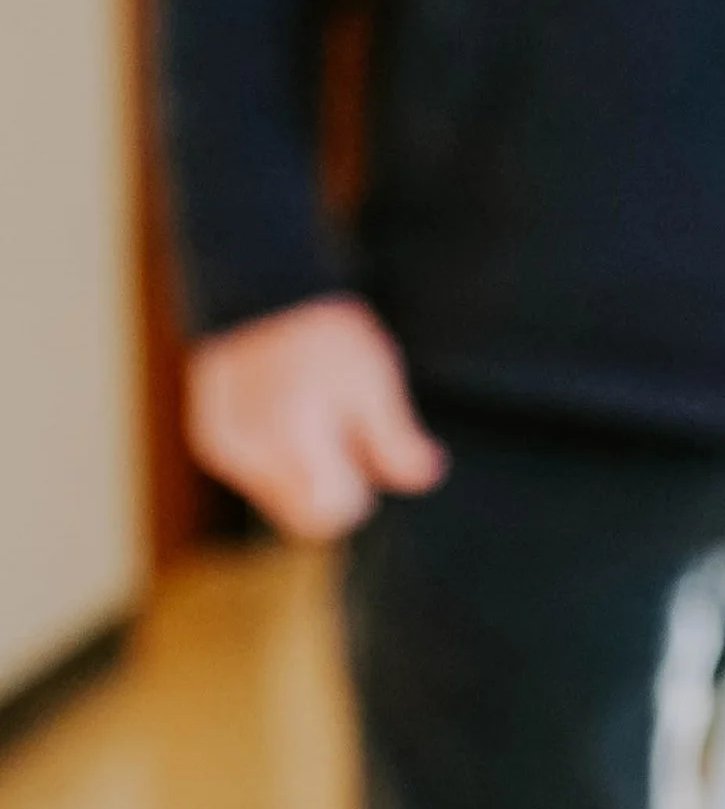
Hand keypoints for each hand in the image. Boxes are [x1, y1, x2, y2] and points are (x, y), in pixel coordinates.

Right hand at [184, 296, 446, 540]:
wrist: (259, 291)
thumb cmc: (325, 336)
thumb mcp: (374, 378)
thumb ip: (397, 437)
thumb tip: (428, 475)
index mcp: (293, 431)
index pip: (336, 512)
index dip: (357, 486)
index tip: (359, 446)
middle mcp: (251, 444)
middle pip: (308, 518)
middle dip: (331, 488)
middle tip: (338, 436)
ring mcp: (225, 445)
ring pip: (281, 500)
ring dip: (303, 474)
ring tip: (308, 417)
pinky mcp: (211, 439)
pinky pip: (255, 476)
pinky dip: (275, 458)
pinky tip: (282, 416)